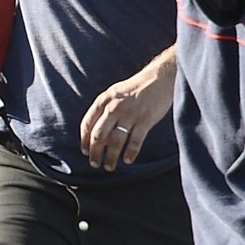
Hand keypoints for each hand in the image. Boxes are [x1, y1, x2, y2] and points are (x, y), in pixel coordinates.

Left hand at [80, 52, 175, 171]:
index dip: (84, 141)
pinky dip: (130, 153)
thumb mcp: (114, 94)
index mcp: (103, 101)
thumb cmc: (135, 88)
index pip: (87, 124)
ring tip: (109, 167)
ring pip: (115, 142)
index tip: (85, 152)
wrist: (159, 78)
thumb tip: (100, 137)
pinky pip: (135, 141)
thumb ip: (104, 112)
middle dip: (95, 153)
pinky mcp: (145, 120)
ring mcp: (129, 114)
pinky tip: (127, 160)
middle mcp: (114, 108)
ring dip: (111, 157)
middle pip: (98, 136)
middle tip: (94, 164)